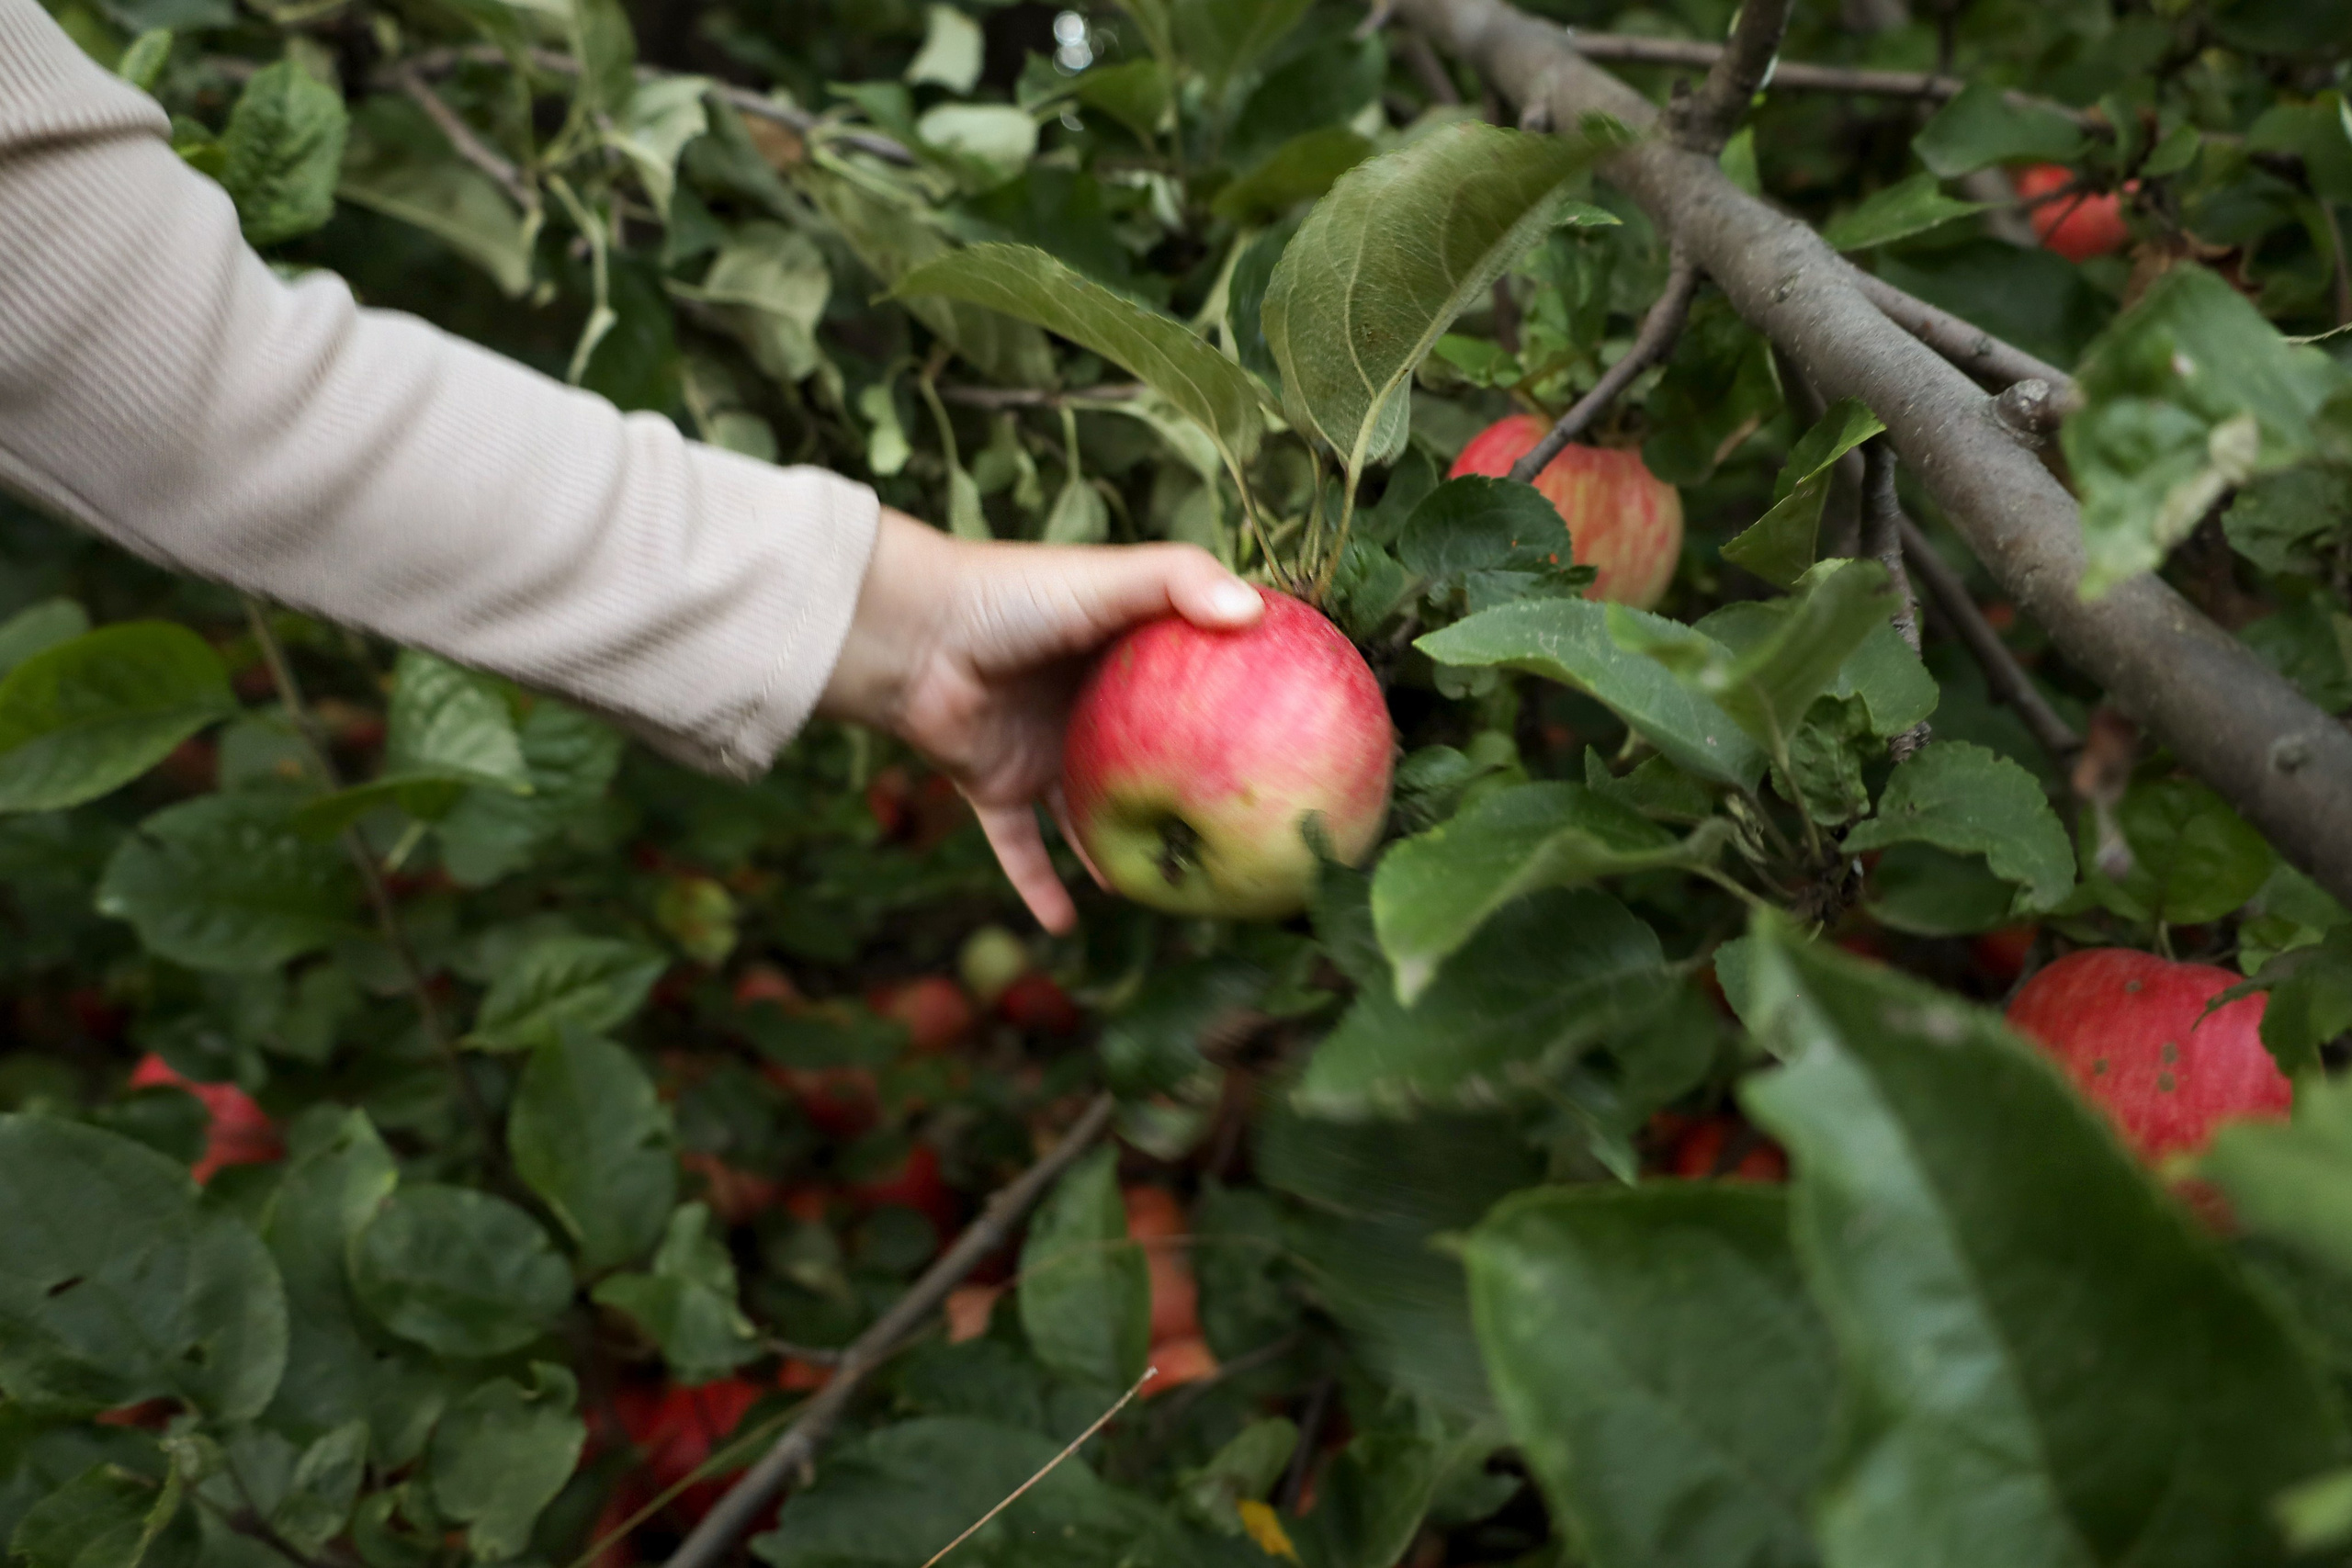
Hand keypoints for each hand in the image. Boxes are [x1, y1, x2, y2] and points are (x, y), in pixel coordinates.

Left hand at [818, 508, 1263, 931]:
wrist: (911, 634)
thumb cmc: (1012, 595)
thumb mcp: (1107, 577)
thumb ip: (1179, 580)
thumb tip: (1257, 611)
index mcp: (1119, 655)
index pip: (1189, 680)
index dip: (1234, 703)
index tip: (1285, 735)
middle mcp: (1083, 708)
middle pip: (1148, 760)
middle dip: (1188, 794)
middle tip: (1241, 835)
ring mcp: (1040, 751)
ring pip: (1089, 815)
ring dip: (1121, 852)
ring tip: (1171, 890)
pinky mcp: (995, 785)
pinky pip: (1022, 849)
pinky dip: (1038, 887)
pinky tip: (1070, 925)